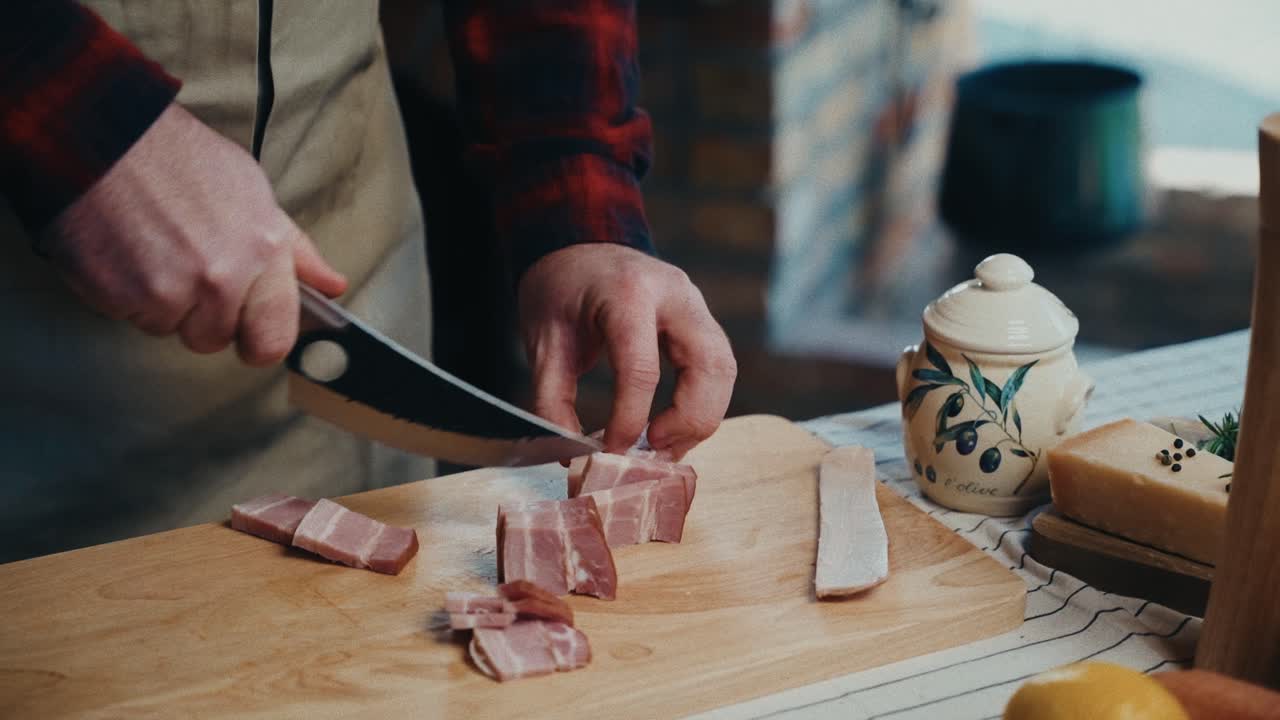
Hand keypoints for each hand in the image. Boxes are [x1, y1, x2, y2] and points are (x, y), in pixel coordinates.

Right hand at [44, 103, 346, 365]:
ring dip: (161, 304)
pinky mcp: (124, 296)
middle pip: (215, 340)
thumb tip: (332, 285)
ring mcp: (172, 289)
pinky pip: (130, 318)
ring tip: (154, 251)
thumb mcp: (253, 193)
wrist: (103, 136)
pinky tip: (126, 252)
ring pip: (170, 330)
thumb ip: (294, 249)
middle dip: (202, 319)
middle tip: (187, 273)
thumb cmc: (180, 160)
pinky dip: (124, 295)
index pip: (275, 338)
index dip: (259, 341)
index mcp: (263, 251)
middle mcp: (222, 276)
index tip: (247, 332)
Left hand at [518, 244, 736, 458]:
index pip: (642, 368)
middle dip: (688, 421)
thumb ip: (552, 398)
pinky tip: (673, 427)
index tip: (612, 449)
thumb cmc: (560, 289)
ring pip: (725, 371)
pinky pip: (718, 369)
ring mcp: (696, 305)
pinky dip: (703, 404)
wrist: (580, 246)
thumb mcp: (542, 341)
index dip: (630, 418)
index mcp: (628, 293)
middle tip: (654, 451)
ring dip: (702, 418)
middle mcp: (675, 294)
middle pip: (710, 367)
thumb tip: (568, 455)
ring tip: (664, 446)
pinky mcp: (703, 321)